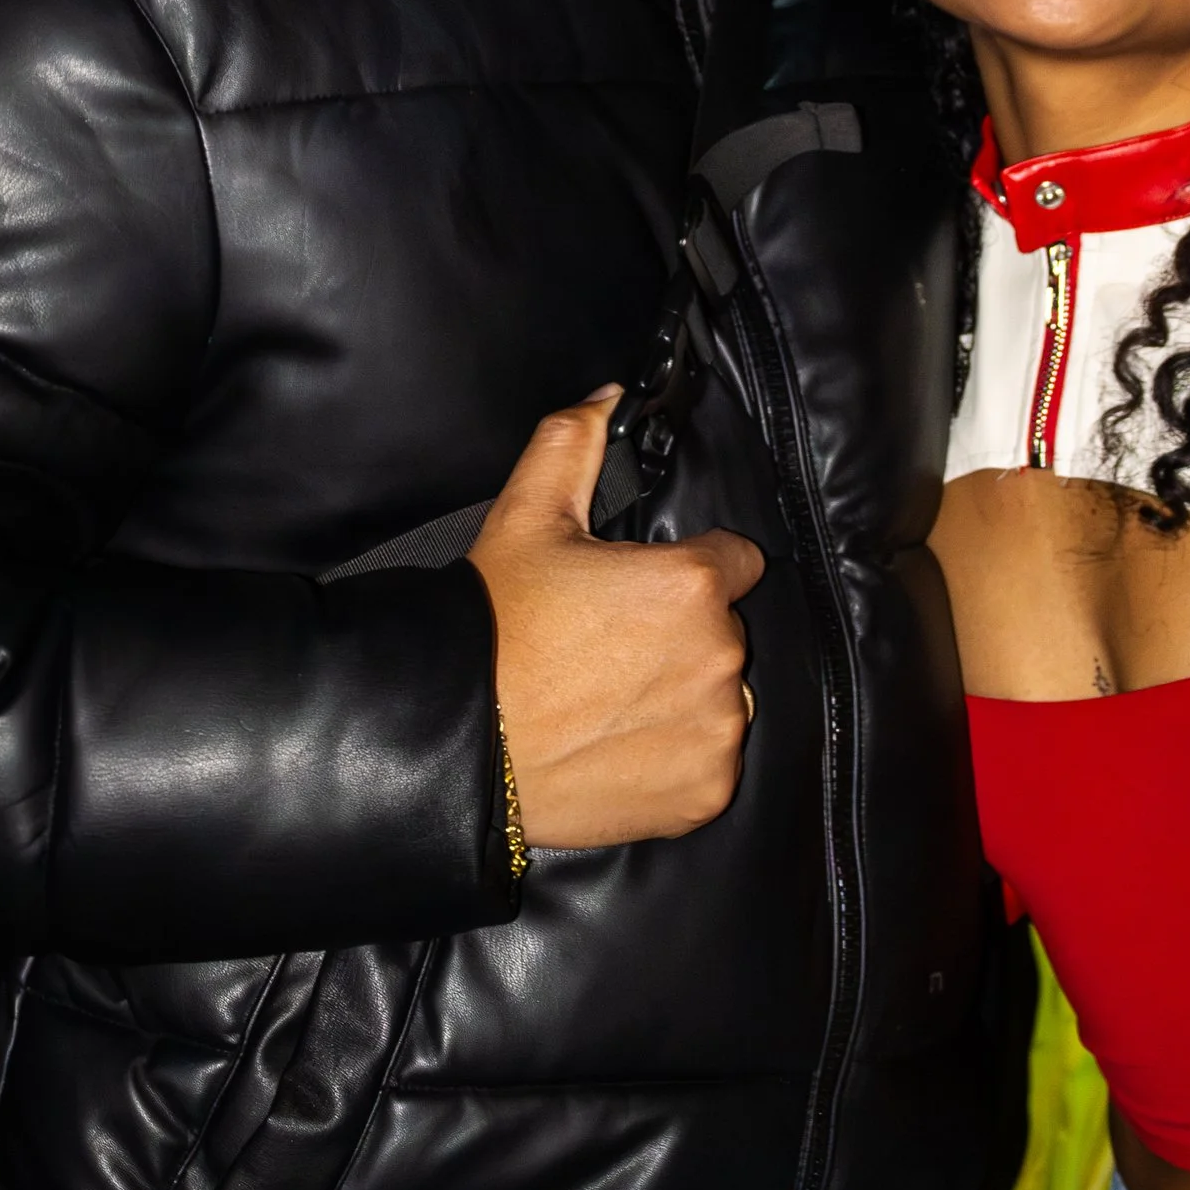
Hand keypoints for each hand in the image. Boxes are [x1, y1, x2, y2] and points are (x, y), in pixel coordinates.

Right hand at [469, 388, 763, 851]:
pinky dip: (676, 757)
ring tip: (609, 702)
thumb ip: (575, 443)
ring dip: (683, 696)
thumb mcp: (525, 517)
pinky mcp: (706, 791)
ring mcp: (717, 730)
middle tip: (609, 650)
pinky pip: (711, 763)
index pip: (734, 560)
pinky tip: (617, 746)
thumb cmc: (491, 629)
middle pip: (722, 632)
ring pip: (721, 698)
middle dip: (680, 635)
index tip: (646, 590)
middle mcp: (719, 655)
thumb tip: (610, 399)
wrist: (455, 742)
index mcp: (690, 584)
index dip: (690, 568)